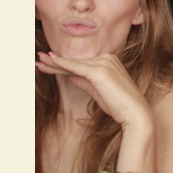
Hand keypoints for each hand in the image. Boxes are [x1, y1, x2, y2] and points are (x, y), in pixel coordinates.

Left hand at [35, 49, 151, 134]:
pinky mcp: (99, 71)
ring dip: (54, 64)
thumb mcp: (98, 92)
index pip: (81, 64)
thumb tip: (70, 76)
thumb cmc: (119, 106)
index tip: (48, 65)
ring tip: (38, 62)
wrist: (135, 114)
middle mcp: (106, 58)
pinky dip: (62, 64)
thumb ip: (84, 81)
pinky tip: (50, 62)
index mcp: (108, 61)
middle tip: (38, 59)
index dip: (63, 65)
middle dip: (55, 62)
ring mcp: (103, 63)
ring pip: (73, 64)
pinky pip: (76, 67)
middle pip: (75, 62)